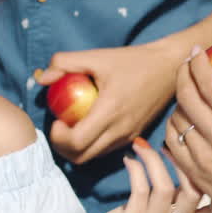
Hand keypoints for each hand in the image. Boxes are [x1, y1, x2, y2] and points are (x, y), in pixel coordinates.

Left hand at [38, 42, 180, 164]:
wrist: (169, 67)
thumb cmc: (133, 61)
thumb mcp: (97, 56)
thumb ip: (65, 62)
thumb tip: (42, 78)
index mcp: (110, 111)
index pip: (76, 142)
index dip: (58, 137)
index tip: (56, 120)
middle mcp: (120, 130)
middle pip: (81, 157)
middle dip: (62, 147)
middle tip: (59, 126)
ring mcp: (128, 136)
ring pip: (93, 157)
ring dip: (77, 148)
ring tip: (73, 126)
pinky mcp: (134, 137)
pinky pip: (106, 150)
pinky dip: (92, 145)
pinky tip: (91, 125)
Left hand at [78, 137, 211, 212]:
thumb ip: (174, 197)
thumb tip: (182, 158)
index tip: (202, 159)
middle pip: (195, 193)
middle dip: (184, 162)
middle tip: (169, 143)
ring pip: (165, 187)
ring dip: (153, 160)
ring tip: (141, 145)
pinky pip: (139, 189)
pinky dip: (136, 168)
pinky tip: (129, 159)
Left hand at [163, 49, 211, 212]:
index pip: (210, 84)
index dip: (198, 63)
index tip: (197, 51)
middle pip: (187, 97)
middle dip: (182, 75)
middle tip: (186, 65)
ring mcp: (205, 160)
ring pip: (176, 119)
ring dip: (178, 102)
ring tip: (187, 95)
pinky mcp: (195, 176)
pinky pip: (172, 144)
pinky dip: (174, 128)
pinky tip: (183, 123)